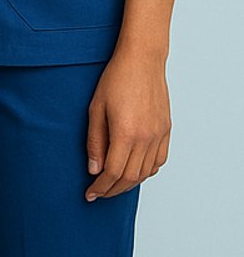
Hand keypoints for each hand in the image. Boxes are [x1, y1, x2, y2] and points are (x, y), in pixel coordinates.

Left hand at [85, 47, 170, 200]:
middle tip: (99, 193)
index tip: (90, 194)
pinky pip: (159, 161)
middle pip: (131, 177)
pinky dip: (147, 172)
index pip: (113, 172)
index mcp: (126, 133)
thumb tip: (94, 169)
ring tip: (113, 185)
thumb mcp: (95, 109)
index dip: (101, 187)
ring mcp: (159, 135)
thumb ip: (95, 141)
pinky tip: (134, 172)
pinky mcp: (166, 131)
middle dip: (113, 190)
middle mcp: (146, 138)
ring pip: (146, 172)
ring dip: (129, 183)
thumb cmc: (114, 80)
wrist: (142, 61)